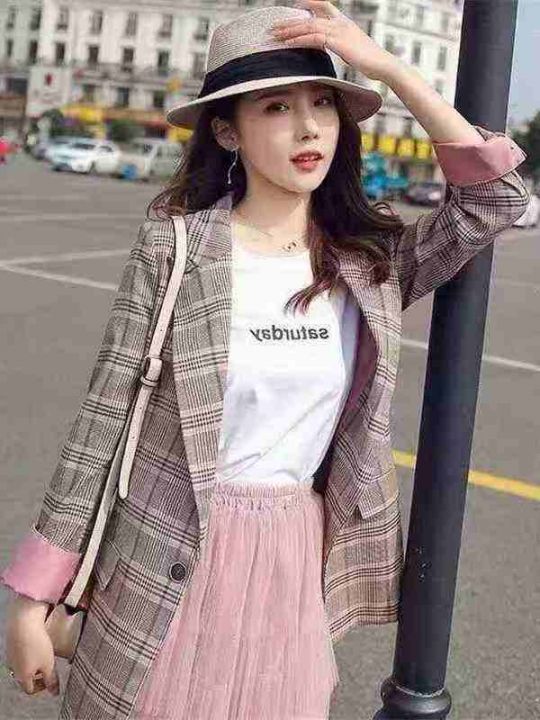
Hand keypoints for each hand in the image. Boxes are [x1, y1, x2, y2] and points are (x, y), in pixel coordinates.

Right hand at [5, 595, 59, 695]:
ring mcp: (11, 656)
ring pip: (22, 665)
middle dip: (38, 675)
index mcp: (22, 676)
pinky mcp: (12, 645)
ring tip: (43, 654)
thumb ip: (52, 680)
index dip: (42, 687)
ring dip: (33, 664)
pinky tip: (37, 644)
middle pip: (25, 678)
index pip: (30, 690)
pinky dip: (29, 653)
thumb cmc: (36, 643)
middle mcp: (14, 668)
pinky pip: (21, 654)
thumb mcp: (49, 664)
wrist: (24, 621)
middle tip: (48, 667)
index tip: (50, 680)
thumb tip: (55, 693)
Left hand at [268, 0, 399, 81]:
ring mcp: (339, 31)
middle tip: (274, 27)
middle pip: (310, 18)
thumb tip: (328, 47)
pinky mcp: (337, 42)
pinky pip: (314, 38)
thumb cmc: (370, 60)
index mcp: (344, 22)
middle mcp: (340, 23)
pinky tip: (288, 43)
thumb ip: (339, 44)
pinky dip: (299, 40)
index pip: (324, 6)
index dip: (309, 4)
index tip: (295, 7)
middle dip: (290, 22)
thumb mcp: (352, 48)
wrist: (382, 64)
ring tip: (276, 35)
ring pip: (309, 27)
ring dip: (290, 31)